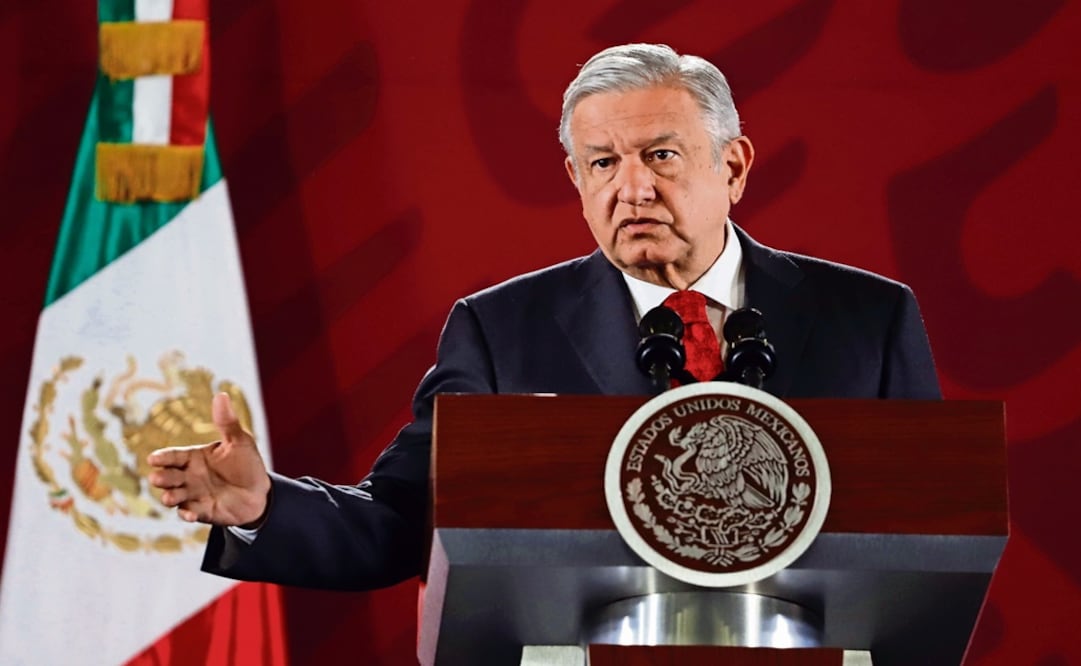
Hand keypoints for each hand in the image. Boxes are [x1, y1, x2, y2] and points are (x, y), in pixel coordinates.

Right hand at [148, 392, 270, 525]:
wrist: (259, 493)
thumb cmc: (247, 464)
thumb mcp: (240, 442)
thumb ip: (227, 422)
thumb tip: (221, 395)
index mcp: (194, 457)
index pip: (173, 456)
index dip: (163, 457)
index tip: (153, 458)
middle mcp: (189, 476)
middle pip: (169, 476)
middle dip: (162, 477)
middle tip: (158, 477)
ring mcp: (193, 495)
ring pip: (173, 496)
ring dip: (169, 497)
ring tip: (169, 497)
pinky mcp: (201, 512)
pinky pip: (189, 513)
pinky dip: (186, 514)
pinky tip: (189, 514)